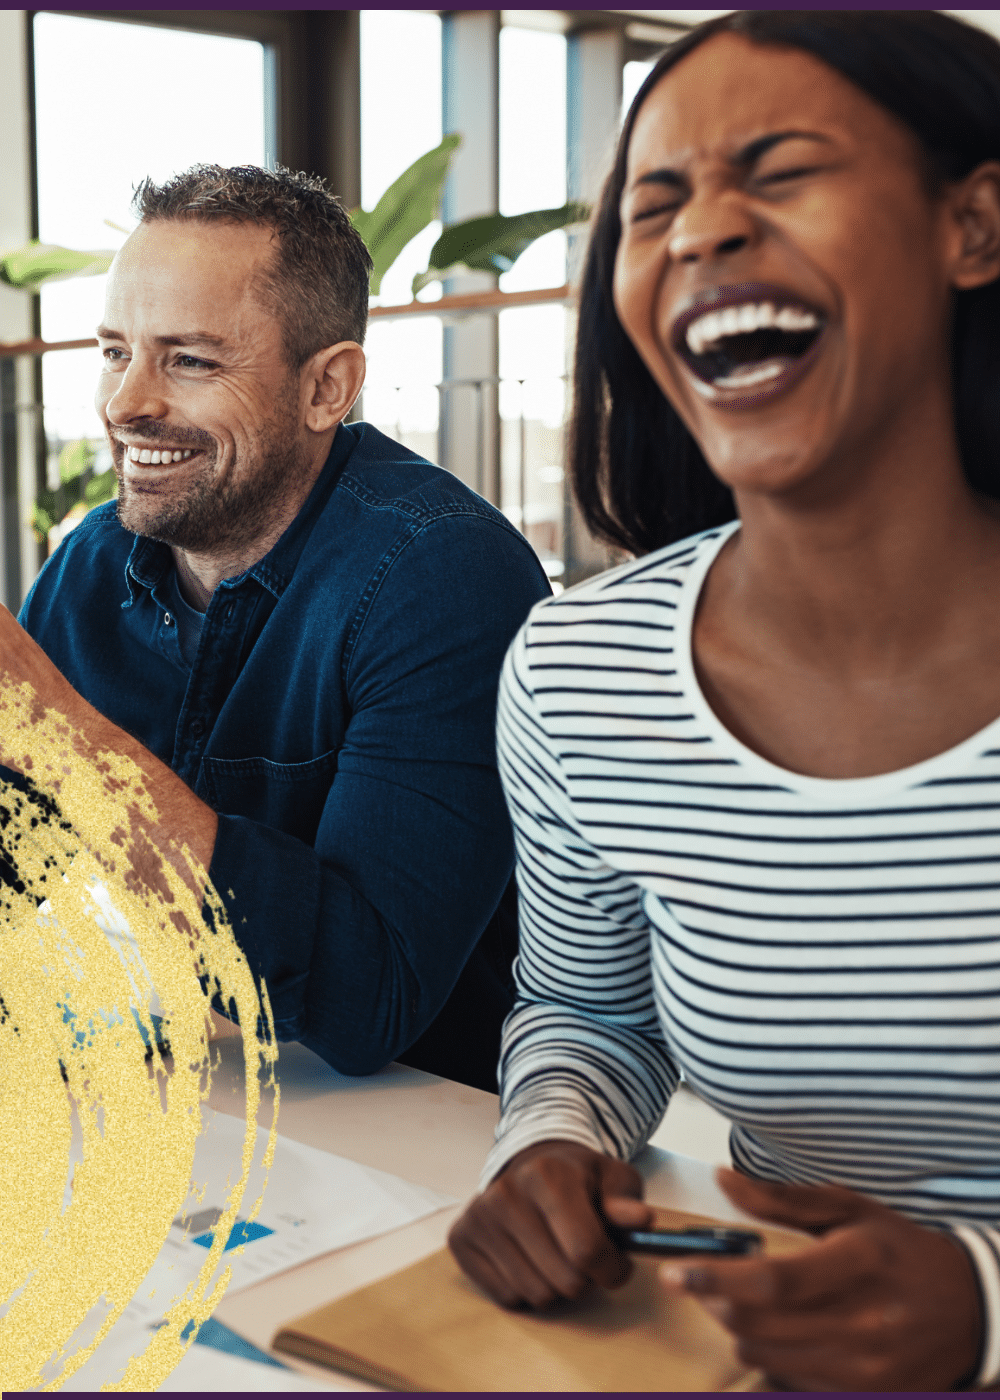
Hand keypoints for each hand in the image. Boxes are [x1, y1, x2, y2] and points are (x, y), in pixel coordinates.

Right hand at [448, 1139, 652, 1308]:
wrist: (529, 1165)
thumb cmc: (578, 1178)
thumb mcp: (611, 1179)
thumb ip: (626, 1202)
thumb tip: (642, 1220)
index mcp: (547, 1174)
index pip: (587, 1250)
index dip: (613, 1269)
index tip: (617, 1264)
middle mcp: (506, 1194)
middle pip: (565, 1281)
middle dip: (587, 1280)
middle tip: (585, 1258)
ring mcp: (479, 1218)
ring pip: (537, 1295)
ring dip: (557, 1288)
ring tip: (558, 1256)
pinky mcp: (460, 1240)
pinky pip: (507, 1298)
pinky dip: (526, 1290)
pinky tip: (530, 1259)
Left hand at [658, 1168, 982, 1390]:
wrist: (970, 1311)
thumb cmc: (899, 1251)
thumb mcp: (848, 1210)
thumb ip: (780, 1200)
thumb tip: (722, 1179)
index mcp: (858, 1263)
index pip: (772, 1281)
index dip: (715, 1277)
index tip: (675, 1271)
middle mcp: (863, 1323)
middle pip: (757, 1325)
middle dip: (715, 1301)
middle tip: (704, 1280)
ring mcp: (865, 1370)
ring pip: (764, 1357)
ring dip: (737, 1329)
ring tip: (742, 1303)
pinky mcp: (863, 1397)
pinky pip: (786, 1384)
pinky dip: (768, 1358)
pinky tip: (776, 1333)